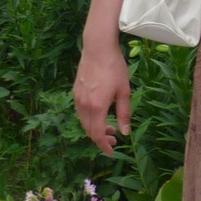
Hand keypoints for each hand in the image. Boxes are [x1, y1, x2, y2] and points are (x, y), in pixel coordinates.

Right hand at [73, 35, 131, 154]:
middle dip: (101, 138)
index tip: (112, 152)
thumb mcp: (124, 91)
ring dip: (95, 128)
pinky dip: (89, 119)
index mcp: (97, 107)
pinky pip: (81, 112)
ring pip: (84, 122)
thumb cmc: (114, 68)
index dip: (104, 146)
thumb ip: (124, 113)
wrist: (97, 48)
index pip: (97, 134)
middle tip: (114, 139)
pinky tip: (100, 114)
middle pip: (89, 130)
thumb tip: (125, 132)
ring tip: (109, 127)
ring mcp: (77, 98)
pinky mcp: (75, 92)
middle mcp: (84, 105)